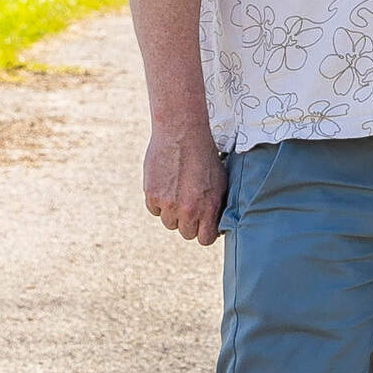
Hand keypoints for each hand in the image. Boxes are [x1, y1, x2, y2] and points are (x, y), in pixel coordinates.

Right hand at [143, 121, 227, 243]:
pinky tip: (166, 185)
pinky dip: (159, 202)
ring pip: (169, 222)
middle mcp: (188, 209)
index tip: (203, 225)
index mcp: (209, 207)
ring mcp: (168, 204)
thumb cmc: (205, 156)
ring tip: (178, 192)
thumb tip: (216, 224)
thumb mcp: (221, 182)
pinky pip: (154, 210)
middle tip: (189, 205)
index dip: (204, 232)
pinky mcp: (152, 195)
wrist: (182, 133)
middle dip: (188, 223)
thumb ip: (217, 206)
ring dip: (173, 213)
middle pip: (186, 233)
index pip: (204, 240)